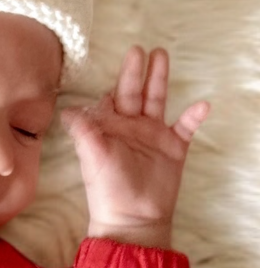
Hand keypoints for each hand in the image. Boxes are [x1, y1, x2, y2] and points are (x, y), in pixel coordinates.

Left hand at [59, 45, 209, 249]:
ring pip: (157, 100)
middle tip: (139, 49)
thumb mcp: (92, 158)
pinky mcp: (174, 147)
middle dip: (136, 71)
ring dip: (159, 79)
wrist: (133, 219)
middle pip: (134, 92)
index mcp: (109, 128)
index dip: (113, 83)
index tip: (111, 67)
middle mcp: (130, 127)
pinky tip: (201, 104)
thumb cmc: (107, 191)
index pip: (110, 98)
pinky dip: (194, 115)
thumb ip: (84, 132)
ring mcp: (153, 135)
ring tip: (161, 55)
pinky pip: (186, 126)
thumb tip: (66, 110)